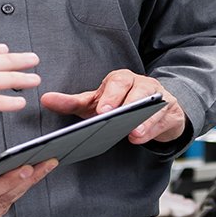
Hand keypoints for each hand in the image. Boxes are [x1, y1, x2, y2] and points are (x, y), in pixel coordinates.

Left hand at [40, 69, 186, 144]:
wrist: (156, 111)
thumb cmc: (121, 105)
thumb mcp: (96, 105)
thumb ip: (73, 103)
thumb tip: (45, 99)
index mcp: (119, 80)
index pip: (114, 82)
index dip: (108, 95)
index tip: (100, 110)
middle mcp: (138, 83)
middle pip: (132, 87)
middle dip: (120, 100)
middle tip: (109, 115)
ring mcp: (156, 96)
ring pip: (149, 102)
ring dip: (141, 118)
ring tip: (132, 132)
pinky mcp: (169, 110)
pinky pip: (162, 117)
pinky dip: (152, 128)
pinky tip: (142, 136)